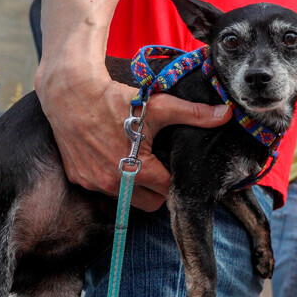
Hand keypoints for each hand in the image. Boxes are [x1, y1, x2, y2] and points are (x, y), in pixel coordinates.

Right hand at [36, 62, 231, 210]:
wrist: (70, 94)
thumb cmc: (115, 100)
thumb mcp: (158, 106)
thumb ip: (193, 114)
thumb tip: (226, 114)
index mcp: (135, 169)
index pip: (167, 190)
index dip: (175, 178)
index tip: (174, 164)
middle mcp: (112, 183)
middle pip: (150, 202)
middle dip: (159, 188)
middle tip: (161, 166)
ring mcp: (93, 183)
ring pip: (127, 199)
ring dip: (136, 186)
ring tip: (140, 162)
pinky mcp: (79, 179)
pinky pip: (104, 191)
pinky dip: (114, 181)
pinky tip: (117, 160)